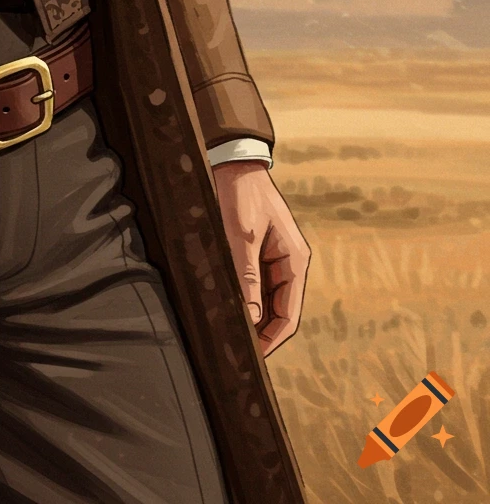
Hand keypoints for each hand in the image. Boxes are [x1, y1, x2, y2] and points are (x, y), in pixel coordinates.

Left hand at [213, 161, 310, 355]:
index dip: (272, 339)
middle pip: (279, 312)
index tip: (254, 357)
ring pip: (265, 302)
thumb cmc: (241, 197)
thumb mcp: (241, 237)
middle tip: (236, 353)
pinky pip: (254, 287)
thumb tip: (251, 316)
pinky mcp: (257, 255)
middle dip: (261, 334)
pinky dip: (243, 301)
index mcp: (295, 261)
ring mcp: (273, 260)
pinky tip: (227, 311)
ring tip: (230, 337)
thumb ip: (247, 276)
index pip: (289, 314)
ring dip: (251, 320)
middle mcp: (289, 265)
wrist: (234, 165)